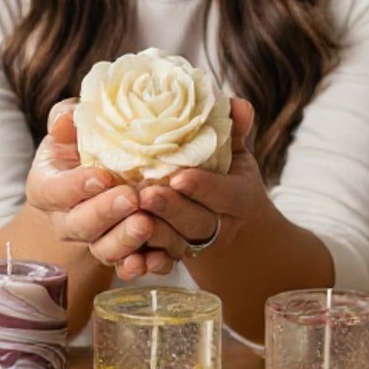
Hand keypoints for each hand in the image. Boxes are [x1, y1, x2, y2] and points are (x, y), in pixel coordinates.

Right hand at [23, 99, 167, 274]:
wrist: (93, 188)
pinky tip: (158, 257)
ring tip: (146, 223)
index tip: (100, 176)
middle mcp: (66, 222)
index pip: (56, 191)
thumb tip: (68, 118)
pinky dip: (144, 265)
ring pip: (105, 249)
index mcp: (48, 189)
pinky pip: (129, 267)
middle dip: (105, 213)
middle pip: (81, 225)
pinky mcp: (120, 254)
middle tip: (130, 198)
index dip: (76, 186)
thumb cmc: (78, 153)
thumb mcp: (67, 133)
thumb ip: (65, 121)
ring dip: (126, 240)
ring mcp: (93, 242)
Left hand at [132, 97, 271, 275]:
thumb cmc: (229, 176)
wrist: (231, 223)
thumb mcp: (237, 154)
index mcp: (240, 200)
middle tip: (145, 194)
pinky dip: (144, 262)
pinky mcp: (174, 257)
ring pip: (176, 244)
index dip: (203, 187)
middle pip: (196, 222)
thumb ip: (235, 131)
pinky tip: (127, 256)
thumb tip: (238, 104)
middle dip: (171, 209)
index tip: (179, 176)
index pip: (225, 195)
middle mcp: (221, 226)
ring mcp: (197, 245)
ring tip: (131, 214)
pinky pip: (160, 263)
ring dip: (154, 232)